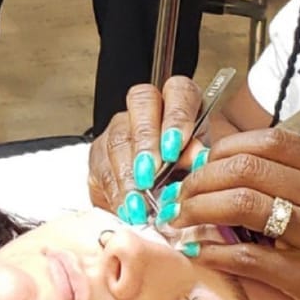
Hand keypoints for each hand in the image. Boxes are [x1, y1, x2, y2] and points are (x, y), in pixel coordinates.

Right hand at [87, 77, 210, 217]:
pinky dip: (116, 192)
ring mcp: (121, 127)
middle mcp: (149, 109)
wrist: (164, 194)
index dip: (176, 118)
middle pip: (141, 105)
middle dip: (145, 143)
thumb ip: (198, 158)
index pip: (178, 92)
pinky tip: (126, 207)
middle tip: (150, 175)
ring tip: (139, 202)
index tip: (174, 149)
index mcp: (182, 103)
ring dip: (128, 174)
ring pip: (118, 138)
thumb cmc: (187, 173)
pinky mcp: (101, 153)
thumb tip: (196, 158)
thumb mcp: (199, 166)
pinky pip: (102, 167)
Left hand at [169, 128, 299, 299]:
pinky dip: (213, 253)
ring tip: (178, 221)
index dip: (226, 148)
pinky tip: (196, 254)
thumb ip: (299, 191)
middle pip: (250, 168)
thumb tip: (230, 178)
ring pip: (244, 205)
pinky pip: (248, 258)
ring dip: (199, 211)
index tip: (200, 166)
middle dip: (202, 180)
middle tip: (178, 197)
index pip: (273, 140)